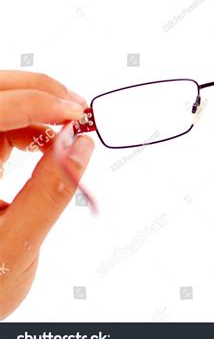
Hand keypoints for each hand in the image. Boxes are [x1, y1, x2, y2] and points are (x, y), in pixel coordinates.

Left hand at [0, 71, 94, 318]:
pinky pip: (5, 126)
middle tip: (77, 108)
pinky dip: (32, 127)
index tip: (76, 115)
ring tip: (70, 129)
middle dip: (38, 92)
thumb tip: (80, 146)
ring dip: (38, 109)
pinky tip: (50, 142)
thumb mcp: (18, 245)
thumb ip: (51, 193)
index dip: (35, 103)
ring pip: (2, 106)